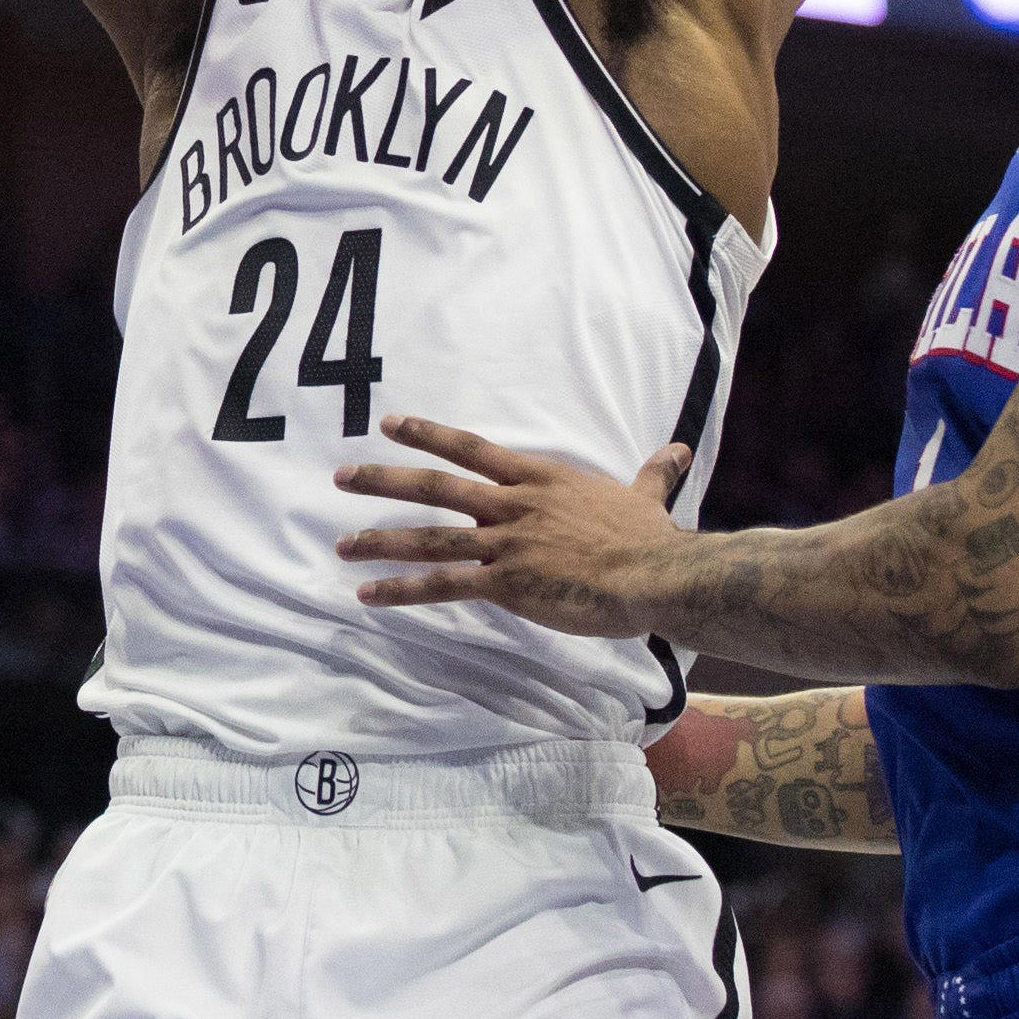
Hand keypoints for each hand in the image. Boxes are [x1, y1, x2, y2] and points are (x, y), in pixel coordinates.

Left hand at [335, 415, 692, 637]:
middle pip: (435, 486)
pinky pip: (444, 586)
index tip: (390, 423)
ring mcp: (506, 544)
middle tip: (341, 476)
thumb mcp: (646, 496)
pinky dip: (402, 590)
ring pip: (430, 537)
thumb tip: (676, 450)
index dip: (428, 434)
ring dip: (381, 539)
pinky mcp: (507, 584)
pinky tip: (369, 594)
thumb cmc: (649, 538)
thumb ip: (652, 473)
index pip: (470, 449)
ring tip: (342, 544)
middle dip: (383, 481)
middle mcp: (513, 505)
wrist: (653, 573)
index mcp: (539, 479)